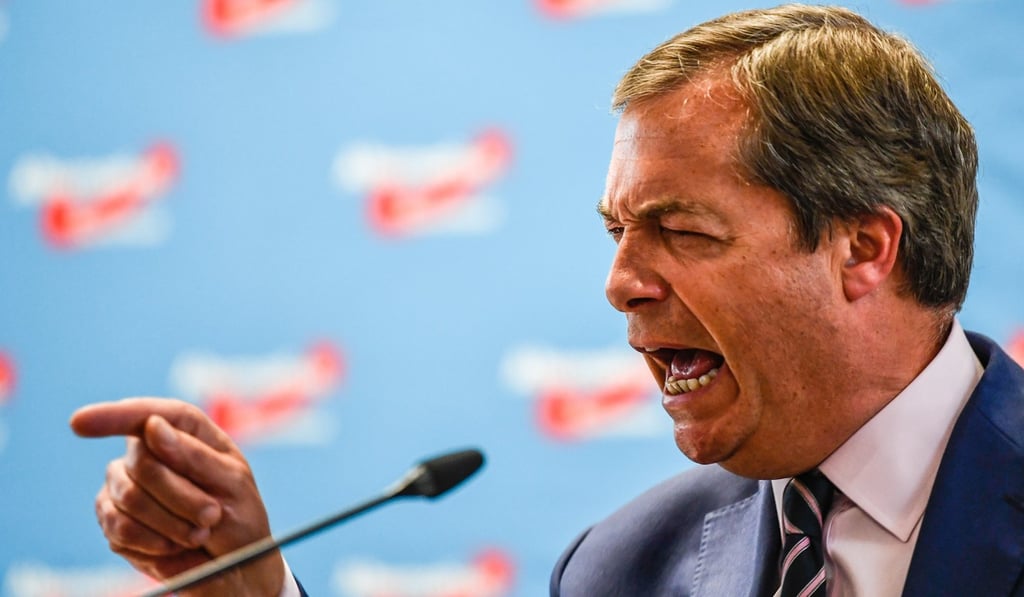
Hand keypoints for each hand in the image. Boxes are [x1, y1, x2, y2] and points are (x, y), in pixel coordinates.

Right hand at [70, 397, 284, 596]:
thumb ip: (194, 455)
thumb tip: (153, 426)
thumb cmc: (239, 516)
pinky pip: (120, 529)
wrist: (231, 563)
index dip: (112, 416)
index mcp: (184, 430)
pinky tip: (173, 544)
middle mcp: (148, 451)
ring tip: (199, 533)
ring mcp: (125, 484)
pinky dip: (153, 542)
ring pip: (130, 498)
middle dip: (181, 497)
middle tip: (211, 516)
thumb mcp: (232, 483)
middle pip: (143, 464)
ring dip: (171, 522)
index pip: (145, 414)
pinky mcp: (112, 518)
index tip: (79, 423)